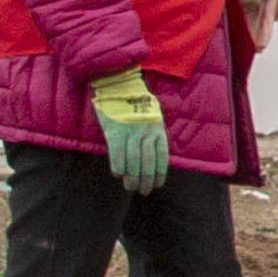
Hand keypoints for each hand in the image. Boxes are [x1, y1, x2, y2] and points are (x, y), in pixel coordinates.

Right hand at [85, 67, 170, 192]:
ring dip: (132, 177)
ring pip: (133, 160)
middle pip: (148, 162)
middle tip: (143, 191)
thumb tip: (154, 153)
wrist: (119, 85)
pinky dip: (118, 165)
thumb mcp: (153, 114)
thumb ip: (154, 132)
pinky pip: (118, 152)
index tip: (157, 184)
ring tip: (130, 187)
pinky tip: (118, 174)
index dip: (159, 172)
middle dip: (146, 179)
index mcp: (158, 128)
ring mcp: (131, 132)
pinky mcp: (115, 131)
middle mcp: (146, 132)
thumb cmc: (136, 101)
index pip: (162, 156)